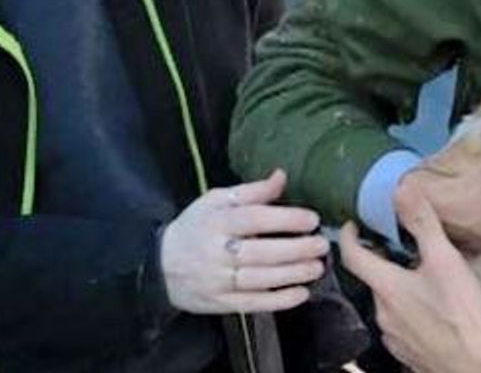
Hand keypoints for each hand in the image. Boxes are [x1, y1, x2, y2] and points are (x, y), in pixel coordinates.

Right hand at [160, 169, 328, 313]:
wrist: (159, 266)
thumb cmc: (195, 227)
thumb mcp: (216, 201)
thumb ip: (252, 191)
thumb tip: (282, 175)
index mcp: (217, 221)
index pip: (254, 219)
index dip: (285, 219)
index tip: (312, 219)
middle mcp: (217, 252)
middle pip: (260, 252)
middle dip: (296, 249)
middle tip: (322, 245)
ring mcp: (218, 281)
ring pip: (259, 280)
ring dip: (292, 275)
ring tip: (318, 268)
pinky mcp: (220, 304)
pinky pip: (252, 304)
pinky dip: (278, 301)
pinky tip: (301, 294)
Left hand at [341, 185, 480, 372]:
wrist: (477, 367)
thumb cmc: (461, 314)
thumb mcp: (445, 259)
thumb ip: (423, 223)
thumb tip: (402, 189)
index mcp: (386, 287)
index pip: (352, 256)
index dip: (348, 237)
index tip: (352, 226)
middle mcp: (382, 313)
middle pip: (372, 280)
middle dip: (380, 262)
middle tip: (396, 247)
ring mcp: (393, 337)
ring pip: (387, 304)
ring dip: (396, 288)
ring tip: (417, 277)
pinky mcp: (408, 354)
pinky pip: (400, 326)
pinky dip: (407, 312)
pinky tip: (429, 309)